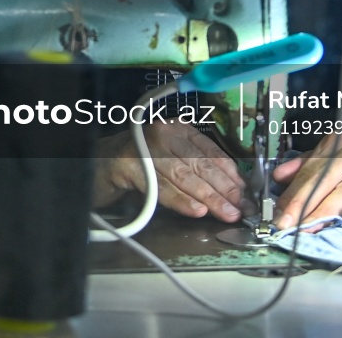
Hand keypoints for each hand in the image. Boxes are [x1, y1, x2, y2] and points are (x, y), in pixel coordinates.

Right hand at [94, 122, 248, 222]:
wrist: (96, 163)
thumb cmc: (139, 165)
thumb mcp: (170, 159)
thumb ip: (196, 168)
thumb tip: (231, 191)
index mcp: (178, 128)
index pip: (211, 151)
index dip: (231, 174)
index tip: (245, 194)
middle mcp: (163, 132)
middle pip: (200, 164)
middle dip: (224, 189)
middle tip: (240, 209)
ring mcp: (145, 147)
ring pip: (184, 176)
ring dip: (209, 198)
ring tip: (226, 213)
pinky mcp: (130, 166)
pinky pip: (161, 187)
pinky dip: (180, 200)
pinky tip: (197, 210)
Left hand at [272, 132, 341, 229]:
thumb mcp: (332, 154)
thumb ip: (306, 165)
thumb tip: (278, 177)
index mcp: (335, 146)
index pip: (309, 172)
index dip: (293, 195)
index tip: (280, 214)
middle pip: (324, 179)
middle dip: (304, 204)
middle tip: (289, 223)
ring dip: (328, 208)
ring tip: (313, 224)